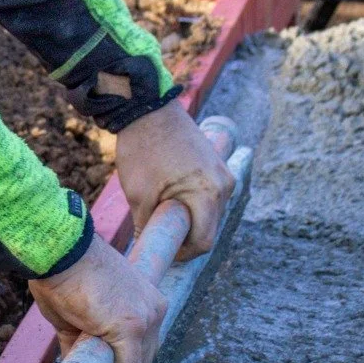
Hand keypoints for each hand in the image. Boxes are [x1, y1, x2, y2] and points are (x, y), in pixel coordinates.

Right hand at [29, 233, 167, 362]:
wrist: (61, 251)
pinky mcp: (132, 328)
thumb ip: (82, 336)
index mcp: (147, 300)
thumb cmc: (64, 273)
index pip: (146, 343)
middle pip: (146, 359)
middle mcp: (155, 309)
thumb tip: (75, 361)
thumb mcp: (80, 310)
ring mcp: (146, 318)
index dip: (126, 361)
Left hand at [114, 100, 233, 262]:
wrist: (146, 108)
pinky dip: (193, 201)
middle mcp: (224, 184)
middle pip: (210, 227)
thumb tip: (150, 248)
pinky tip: (171, 195)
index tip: (164, 251)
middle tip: (159, 232)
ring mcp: (222, 171)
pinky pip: (209, 193)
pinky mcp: (215, 163)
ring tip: (162, 210)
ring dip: (190, 217)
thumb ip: (149, 227)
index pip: (204, 241)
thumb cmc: (142, 150)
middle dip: (186, 235)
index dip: (183, 254)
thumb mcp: (139, 197)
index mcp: (209, 194)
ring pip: (210, 211)